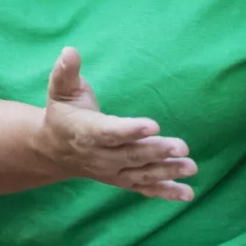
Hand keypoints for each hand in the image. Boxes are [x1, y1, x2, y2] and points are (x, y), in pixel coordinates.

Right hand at [29, 47, 195, 200]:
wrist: (54, 150)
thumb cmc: (63, 113)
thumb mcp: (60, 90)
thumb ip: (66, 71)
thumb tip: (70, 51)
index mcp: (86, 132)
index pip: (110, 132)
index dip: (131, 130)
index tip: (153, 125)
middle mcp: (100, 156)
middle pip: (132, 155)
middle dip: (157, 151)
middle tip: (182, 147)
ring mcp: (112, 171)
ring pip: (142, 174)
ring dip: (168, 172)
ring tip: (191, 166)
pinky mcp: (122, 180)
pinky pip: (144, 188)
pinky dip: (165, 192)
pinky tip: (188, 194)